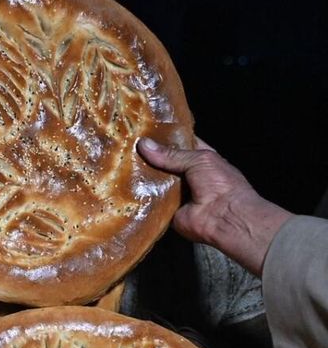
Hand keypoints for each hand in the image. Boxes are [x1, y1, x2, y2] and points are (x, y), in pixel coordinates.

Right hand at [136, 136, 291, 275]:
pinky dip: (140, 195)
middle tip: (128, 144)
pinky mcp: (166, 210)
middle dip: (149, 156)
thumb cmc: (221, 184)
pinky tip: (123, 184)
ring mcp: (176, 194)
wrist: (225, 218)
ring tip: (121, 161)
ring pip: (154, 181)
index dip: (165, 137)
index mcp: (201, 159)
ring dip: (142, 175)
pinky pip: (149, 201)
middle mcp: (188, 176)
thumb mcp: (199, 159)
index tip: (145, 130)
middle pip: (164, 163)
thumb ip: (171, 154)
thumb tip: (143, 144)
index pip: (181, 144)